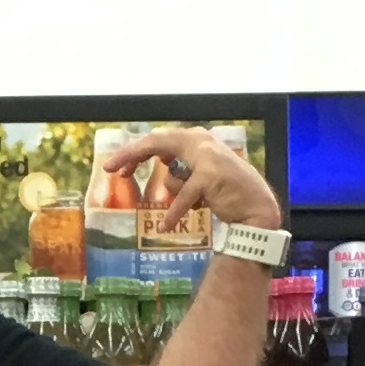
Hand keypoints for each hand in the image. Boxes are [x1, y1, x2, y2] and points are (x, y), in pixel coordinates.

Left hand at [95, 127, 278, 231]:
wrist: (256, 208)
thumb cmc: (226, 192)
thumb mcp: (199, 174)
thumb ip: (181, 165)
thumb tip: (159, 164)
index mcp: (196, 138)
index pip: (158, 139)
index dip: (134, 152)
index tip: (115, 168)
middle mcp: (200, 141)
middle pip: (155, 143)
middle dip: (130, 155)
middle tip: (108, 168)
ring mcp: (206, 156)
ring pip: (171, 178)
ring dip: (181, 197)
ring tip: (201, 203)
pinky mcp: (209, 175)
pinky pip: (182, 197)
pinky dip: (174, 213)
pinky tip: (165, 227)